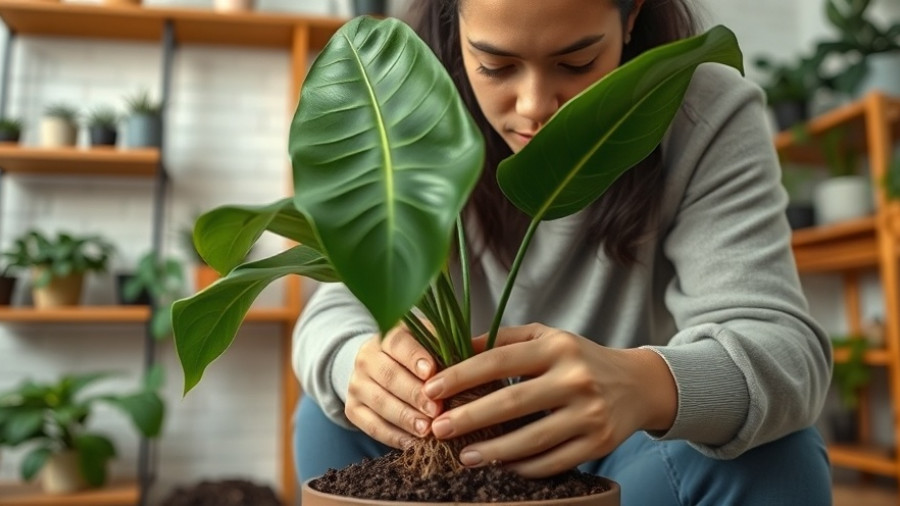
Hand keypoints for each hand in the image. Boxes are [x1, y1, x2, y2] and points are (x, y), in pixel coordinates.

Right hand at [345, 324, 441, 448]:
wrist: (378, 366)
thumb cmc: (417, 355)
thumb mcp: (430, 343)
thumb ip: (450, 347)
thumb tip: (482, 351)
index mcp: (389, 335)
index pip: (399, 343)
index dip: (414, 357)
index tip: (431, 372)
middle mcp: (367, 356)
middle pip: (389, 375)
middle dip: (414, 394)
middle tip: (437, 410)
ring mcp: (357, 383)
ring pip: (379, 402)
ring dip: (405, 418)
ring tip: (427, 430)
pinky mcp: (352, 409)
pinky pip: (371, 426)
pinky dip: (393, 436)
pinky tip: (413, 443)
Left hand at [422, 323, 676, 477]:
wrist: (638, 384)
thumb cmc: (579, 358)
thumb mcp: (547, 338)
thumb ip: (504, 339)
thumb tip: (456, 346)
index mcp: (557, 347)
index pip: (499, 360)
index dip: (462, 375)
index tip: (432, 389)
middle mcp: (575, 378)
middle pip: (513, 402)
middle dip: (470, 418)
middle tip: (438, 428)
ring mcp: (589, 414)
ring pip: (533, 439)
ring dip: (493, 451)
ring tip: (464, 456)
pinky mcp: (599, 444)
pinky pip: (554, 462)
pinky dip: (524, 467)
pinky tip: (501, 467)